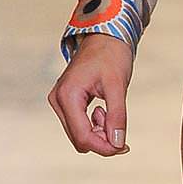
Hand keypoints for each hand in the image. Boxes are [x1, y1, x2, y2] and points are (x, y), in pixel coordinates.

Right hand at [48, 34, 132, 154]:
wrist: (104, 36)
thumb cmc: (111, 56)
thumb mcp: (118, 86)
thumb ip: (117, 116)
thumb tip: (118, 144)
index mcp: (68, 95)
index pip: (83, 136)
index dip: (104, 147)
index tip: (124, 147)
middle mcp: (58, 100)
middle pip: (79, 139)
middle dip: (102, 141)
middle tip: (122, 133)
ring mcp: (59, 101)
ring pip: (78, 134)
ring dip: (98, 132)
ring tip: (110, 113)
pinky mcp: (65, 102)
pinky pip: (78, 125)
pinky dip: (93, 125)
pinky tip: (103, 111)